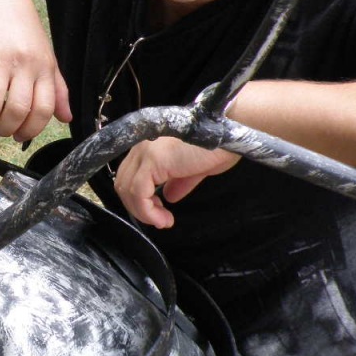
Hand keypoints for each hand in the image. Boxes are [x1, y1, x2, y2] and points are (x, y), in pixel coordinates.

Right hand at [0, 0, 71, 141]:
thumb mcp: (46, 56)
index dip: (31, 129)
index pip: (44, 109)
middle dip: (7, 130)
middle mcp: (24, 64)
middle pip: (19, 109)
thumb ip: (57, 89)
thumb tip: (66, 118)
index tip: (20, 137)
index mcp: (44, 68)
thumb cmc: (23, 30)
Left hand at [113, 137, 239, 228]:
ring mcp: (145, 151)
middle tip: (159, 220)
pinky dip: (147, 211)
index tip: (159, 213)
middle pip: (123, 182)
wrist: (231, 134)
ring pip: (128, 189)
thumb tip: (169, 197)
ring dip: (143, 212)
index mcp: (150, 145)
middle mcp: (142, 145)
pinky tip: (163, 218)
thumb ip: (178, 182)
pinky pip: (139, 193)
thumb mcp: (194, 169)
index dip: (139, 198)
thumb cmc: (219, 145)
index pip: (130, 175)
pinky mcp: (153, 160)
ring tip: (162, 221)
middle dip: (138, 207)